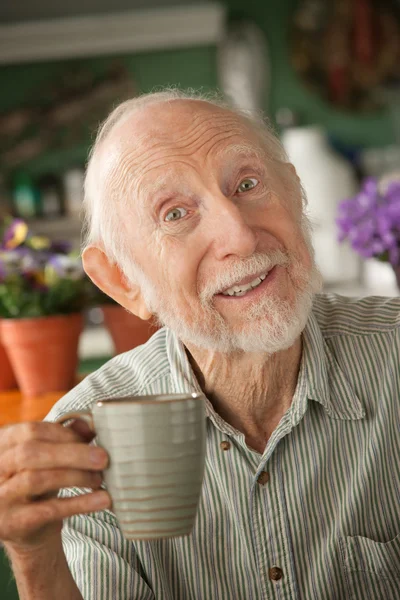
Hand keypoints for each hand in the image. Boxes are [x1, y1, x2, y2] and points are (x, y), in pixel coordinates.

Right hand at [0, 420, 110, 554]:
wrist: (27, 528)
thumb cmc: (40, 482)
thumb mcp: (50, 457)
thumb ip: (66, 437)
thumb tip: (90, 424)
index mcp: (2, 444)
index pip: (31, 431)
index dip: (64, 434)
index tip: (91, 439)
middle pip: (31, 453)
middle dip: (72, 454)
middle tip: (103, 458)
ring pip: (36, 480)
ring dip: (76, 477)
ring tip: (99, 479)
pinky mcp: (10, 524)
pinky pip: (47, 510)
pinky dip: (79, 504)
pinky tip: (101, 500)